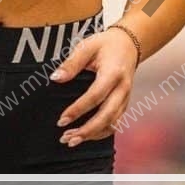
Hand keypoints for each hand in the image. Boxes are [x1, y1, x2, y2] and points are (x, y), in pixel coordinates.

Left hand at [50, 25, 139, 145]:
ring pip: (113, 123)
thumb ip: (71, 63)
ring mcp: (125, 98)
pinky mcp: (124, 104)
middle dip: (87, 131)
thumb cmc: (106, 44)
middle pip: (107, 116)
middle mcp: (122, 88)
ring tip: (72, 140)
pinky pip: (115, 123)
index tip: (62, 120)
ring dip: (93, 135)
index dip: (78, 110)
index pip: (95, 96)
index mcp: (113, 73)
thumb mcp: (87, 46)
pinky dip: (101, 132)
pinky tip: (86, 135)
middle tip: (67, 138)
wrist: (128, 44)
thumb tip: (55, 78)